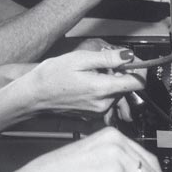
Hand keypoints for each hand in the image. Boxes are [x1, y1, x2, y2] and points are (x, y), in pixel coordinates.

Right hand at [23, 48, 145, 114]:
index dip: (138, 69)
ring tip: (92, 75)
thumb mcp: (79, 59)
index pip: (138, 83)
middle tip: (102, 65)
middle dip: (120, 75)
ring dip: (110, 84)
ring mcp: (97, 112)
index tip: (130, 62)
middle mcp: (104, 104)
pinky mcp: (91, 116)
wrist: (33, 96)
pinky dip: (102, 92)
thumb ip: (107, 58)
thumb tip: (128, 56)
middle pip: (127, 88)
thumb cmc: (51, 76)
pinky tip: (87, 85)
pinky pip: (106, 102)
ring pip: (116, 95)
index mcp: (103, 89)